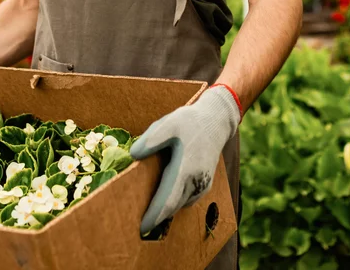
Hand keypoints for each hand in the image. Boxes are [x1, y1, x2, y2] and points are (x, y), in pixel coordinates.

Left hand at [129, 85, 239, 233]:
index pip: (167, 201)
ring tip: (145, 213)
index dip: (154, 216)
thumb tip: (133, 154)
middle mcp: (195, 181)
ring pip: (179, 205)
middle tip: (136, 225)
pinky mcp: (204, 185)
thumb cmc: (190, 122)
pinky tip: (162, 198)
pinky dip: (173, 203)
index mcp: (185, 169)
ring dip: (164, 210)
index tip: (141, 228)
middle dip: (155, 218)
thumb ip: (151, 140)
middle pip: (172, 207)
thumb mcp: (169, 124)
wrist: (216, 121)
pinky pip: (186, 199)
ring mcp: (202, 185)